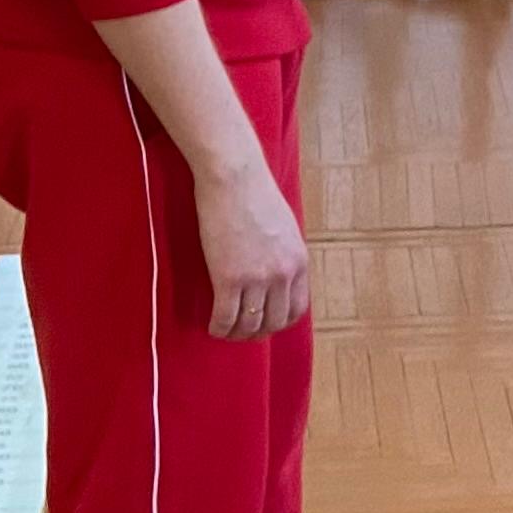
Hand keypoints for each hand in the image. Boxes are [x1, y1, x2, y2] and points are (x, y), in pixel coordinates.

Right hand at [197, 156, 312, 339]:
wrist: (234, 178)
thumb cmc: (254, 195)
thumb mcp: (284, 228)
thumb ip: (284, 254)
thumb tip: (275, 273)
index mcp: (299, 262)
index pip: (297, 308)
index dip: (280, 322)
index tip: (266, 323)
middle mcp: (283, 274)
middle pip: (274, 321)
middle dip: (258, 332)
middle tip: (242, 332)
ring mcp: (258, 278)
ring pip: (250, 323)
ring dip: (237, 333)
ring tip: (225, 331)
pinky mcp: (230, 278)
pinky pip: (226, 316)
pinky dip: (219, 327)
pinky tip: (212, 327)